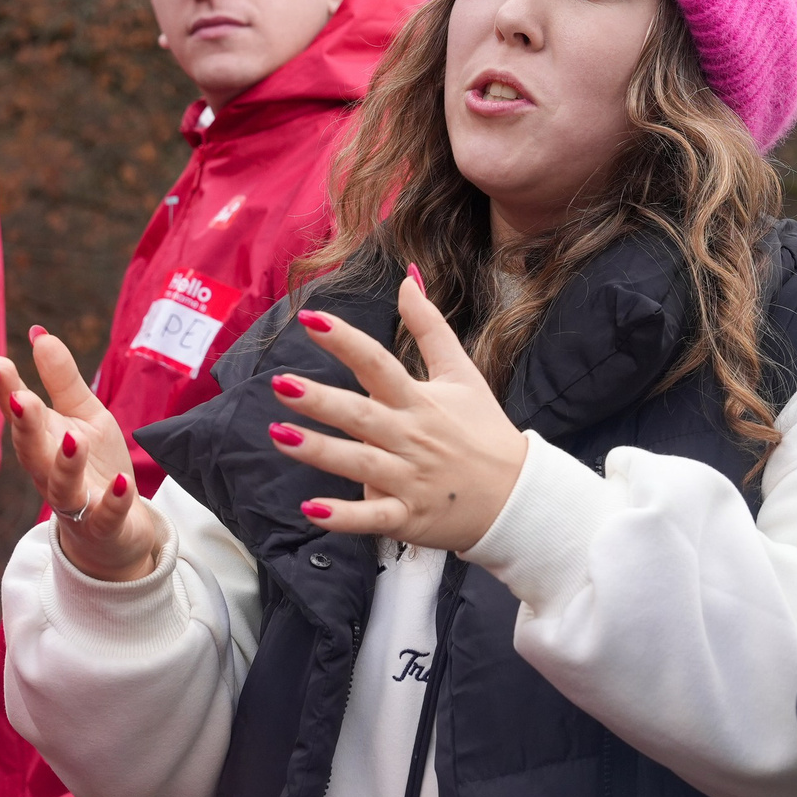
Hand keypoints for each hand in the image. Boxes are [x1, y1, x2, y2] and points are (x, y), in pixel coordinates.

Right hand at [0, 329, 164, 583]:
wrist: (116, 529)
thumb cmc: (94, 465)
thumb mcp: (84, 416)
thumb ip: (62, 380)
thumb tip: (39, 333)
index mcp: (42, 441)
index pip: (20, 414)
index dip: (6, 390)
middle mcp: (49, 473)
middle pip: (30, 451)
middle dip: (25, 426)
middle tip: (21, 398)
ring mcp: (75, 502)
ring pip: (61, 487)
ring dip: (65, 463)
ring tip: (73, 438)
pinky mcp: (103, 525)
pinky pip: (105, 516)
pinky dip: (112, 501)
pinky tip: (121, 482)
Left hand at [269, 273, 529, 554]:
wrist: (518, 496)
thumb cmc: (484, 431)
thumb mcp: (463, 373)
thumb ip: (430, 326)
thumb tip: (407, 278)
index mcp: (420, 401)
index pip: (379, 363)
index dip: (345, 341)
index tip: (310, 319)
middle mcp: (411, 437)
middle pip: (361, 415)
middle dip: (320, 400)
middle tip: (280, 383)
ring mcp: (409, 479)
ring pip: (359, 464)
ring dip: (319, 451)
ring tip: (279, 434)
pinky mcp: (408, 516)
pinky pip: (372, 518)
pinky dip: (343, 516)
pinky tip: (310, 509)